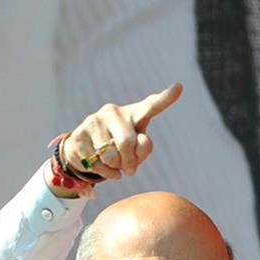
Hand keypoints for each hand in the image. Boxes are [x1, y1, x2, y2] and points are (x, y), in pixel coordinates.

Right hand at [62, 82, 182, 180]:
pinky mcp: (79, 135)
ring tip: (116, 165)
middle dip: (129, 162)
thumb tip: (132, 153)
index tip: (180, 87)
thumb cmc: (120, 146)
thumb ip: (142, 148)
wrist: (87, 149)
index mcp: (134, 113)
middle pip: (127, 143)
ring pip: (109, 155)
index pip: (152, 106)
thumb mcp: (136, 148)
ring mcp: (94, 121)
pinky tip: (105, 168)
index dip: (166, 98)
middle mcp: (114, 112)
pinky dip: (105, 173)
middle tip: (130, 170)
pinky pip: (96, 163)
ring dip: (116, 168)